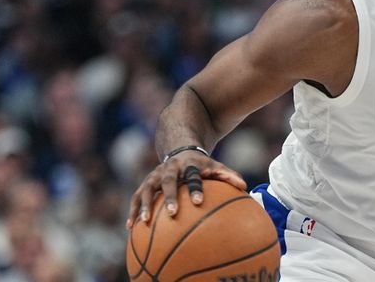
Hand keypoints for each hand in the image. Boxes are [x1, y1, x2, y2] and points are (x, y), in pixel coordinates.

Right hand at [126, 152, 245, 228]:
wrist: (180, 148)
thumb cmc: (201, 164)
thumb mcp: (215, 165)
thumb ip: (228, 175)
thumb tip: (244, 187)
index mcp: (189, 165)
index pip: (193, 176)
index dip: (195, 188)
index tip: (199, 202)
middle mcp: (170, 168)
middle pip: (168, 181)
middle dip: (170, 196)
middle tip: (173, 213)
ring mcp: (156, 175)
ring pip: (147, 189)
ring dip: (144, 205)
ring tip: (143, 223)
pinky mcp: (146, 182)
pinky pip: (136, 196)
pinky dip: (133, 210)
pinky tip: (130, 227)